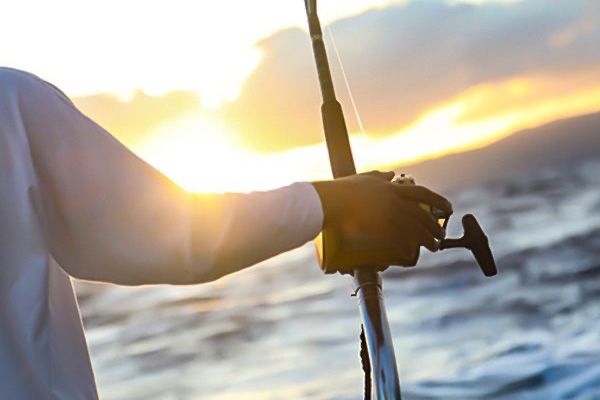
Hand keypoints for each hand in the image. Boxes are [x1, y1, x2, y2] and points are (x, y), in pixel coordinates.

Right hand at [311, 171, 451, 252]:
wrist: (332, 201)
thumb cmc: (344, 189)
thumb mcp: (365, 178)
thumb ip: (380, 177)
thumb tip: (391, 174)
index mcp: (393, 189)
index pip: (423, 194)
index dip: (438, 201)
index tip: (448, 208)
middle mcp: (395, 201)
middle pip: (423, 215)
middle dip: (435, 226)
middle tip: (441, 235)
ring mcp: (388, 215)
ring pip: (416, 230)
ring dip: (428, 240)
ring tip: (434, 247)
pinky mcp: (380, 229)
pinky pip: (399, 240)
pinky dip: (407, 248)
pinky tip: (410, 254)